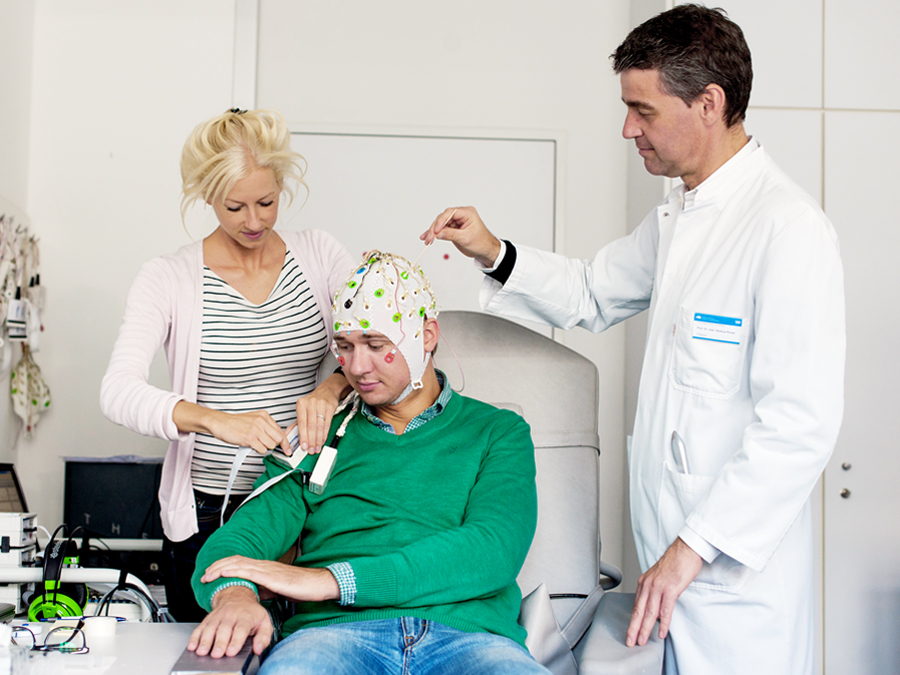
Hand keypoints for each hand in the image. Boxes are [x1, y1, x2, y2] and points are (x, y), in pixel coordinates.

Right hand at [173, 402, 286, 454]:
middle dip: (273, 445)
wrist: (220, 423)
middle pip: (278, 439)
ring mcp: (256, 429)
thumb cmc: (235, 423)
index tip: (288, 450)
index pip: (280, 431)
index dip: (285, 442)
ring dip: (264, 447)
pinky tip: (251, 445)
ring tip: (255, 443)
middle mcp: (262, 421)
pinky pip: (262, 449)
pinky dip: (258, 450)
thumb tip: (276, 438)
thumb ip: (265, 427)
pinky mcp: (250, 438)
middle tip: (265, 445)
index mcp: (264, 416)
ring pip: (271, 445)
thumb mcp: (254, 419)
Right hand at [187, 585, 271, 657]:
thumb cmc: (251, 612)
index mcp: (246, 617)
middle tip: (216, 654)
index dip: (236, 641)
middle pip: (224, 629)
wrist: (237, 595)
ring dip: (205, 641)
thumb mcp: (264, 621)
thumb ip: (263, 637)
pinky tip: (192, 646)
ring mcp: (218, 616)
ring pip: (210, 628)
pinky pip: (200, 627)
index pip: (241, 629)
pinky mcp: (208, 619)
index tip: (231, 652)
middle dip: (219, 643)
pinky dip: (195, 637)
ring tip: (202, 651)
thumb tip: (259, 649)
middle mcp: (231, 615)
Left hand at [201, 555, 340, 603]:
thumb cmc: (298, 587)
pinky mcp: (270, 576)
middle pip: (234, 560)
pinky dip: (233, 570)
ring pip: (238, 564)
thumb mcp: (275, 589)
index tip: (211, 573)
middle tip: (204, 574)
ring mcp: (266, 568)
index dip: (223, 565)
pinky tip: (224, 573)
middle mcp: (263, 565)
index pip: (239, 562)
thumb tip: (251, 594)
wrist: (314, 584)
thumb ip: (262, 589)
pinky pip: (248, 571)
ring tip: (208, 575)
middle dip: (217, 566)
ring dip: (220, 568)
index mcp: (263, 567)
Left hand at [294, 372, 348, 453]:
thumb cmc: (313, 402)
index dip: (303, 436)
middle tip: (310, 450)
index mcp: (301, 404)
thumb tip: (288, 436)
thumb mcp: (302, 409)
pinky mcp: (330, 407)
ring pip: (319, 426)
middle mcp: (311, 403)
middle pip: (311, 426)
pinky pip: (327, 424)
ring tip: (316, 448)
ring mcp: (321, 405)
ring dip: (318, 440)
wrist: (327, 391)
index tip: (303, 446)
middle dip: (311, 440)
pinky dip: (324, 435)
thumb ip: (295, 423)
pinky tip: (322, 441)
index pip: (301, 423)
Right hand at [420, 206, 501, 267]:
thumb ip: (451, 235)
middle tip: (429, 238)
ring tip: (426, 240)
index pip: (450, 213)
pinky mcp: (453, 228)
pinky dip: (435, 234)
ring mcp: (456, 221)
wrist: (486, 250)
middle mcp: (461, 215)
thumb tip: (438, 233)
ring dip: (432, 232)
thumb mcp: (466, 239)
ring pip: (440, 224)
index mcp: (467, 213)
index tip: (435, 231)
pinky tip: (427, 237)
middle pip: (443, 218)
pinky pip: (442, 229)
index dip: (441, 221)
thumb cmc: (482, 243)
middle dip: (435, 228)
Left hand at [626, 537, 702, 646]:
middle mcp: (648, 585)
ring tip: (642, 641)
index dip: (632, 620)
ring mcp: (658, 587)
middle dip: (633, 628)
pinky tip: (660, 632)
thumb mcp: (659, 577)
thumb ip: (655, 591)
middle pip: (639, 611)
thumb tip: (655, 607)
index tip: (630, 632)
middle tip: (629, 641)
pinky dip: (663, 623)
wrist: (685, 550)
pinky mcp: (670, 589)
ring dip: (645, 629)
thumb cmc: (675, 563)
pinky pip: (665, 610)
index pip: (636, 605)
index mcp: (644, 582)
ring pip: (649, 613)